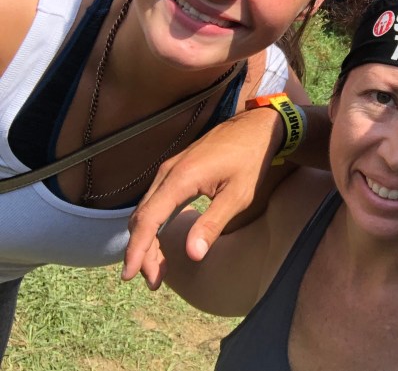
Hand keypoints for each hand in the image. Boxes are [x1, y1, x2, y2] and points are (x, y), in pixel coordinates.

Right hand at [122, 106, 281, 284]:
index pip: (148, 220)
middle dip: (142, 252)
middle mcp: (168, 172)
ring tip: (157, 268)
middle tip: (152, 281)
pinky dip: (154, 224)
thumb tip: (192, 255)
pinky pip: (155, 200)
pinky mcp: (176, 170)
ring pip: (146, 210)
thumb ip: (213, 224)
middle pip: (142, 218)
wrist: (256, 126)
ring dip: (147, 240)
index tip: (131, 275)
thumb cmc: (251, 159)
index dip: (137, 250)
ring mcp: (170, 169)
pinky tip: (161, 241)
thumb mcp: (238, 195)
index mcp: (180, 179)